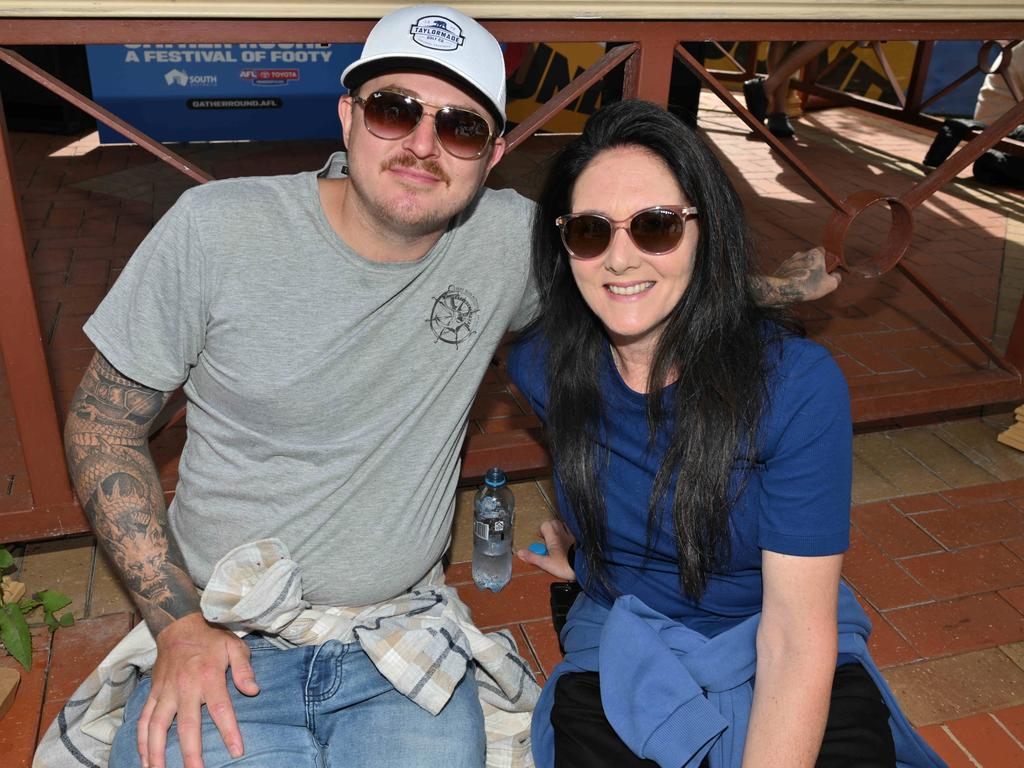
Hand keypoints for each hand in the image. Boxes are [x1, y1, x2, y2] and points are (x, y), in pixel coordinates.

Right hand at [139, 613, 259, 767]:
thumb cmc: (211, 638)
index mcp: (208, 677)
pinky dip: (142, 740)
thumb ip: (244, 669)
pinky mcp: (153, 694)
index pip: (221, 709)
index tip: (236, 751)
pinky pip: (144, 720)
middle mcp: (185, 687)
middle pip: (187, 726)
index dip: (229, 732)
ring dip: (157, 752)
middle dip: (191, 753)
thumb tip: (253, 691)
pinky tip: (145, 759)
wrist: (179, 625)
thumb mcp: (234, 646)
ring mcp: (166, 692)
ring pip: (157, 727)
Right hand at [517, 519, 576, 579]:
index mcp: (554, 537)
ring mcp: (572, 536)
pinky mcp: (579, 541)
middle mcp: (563, 533)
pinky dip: (567, 536)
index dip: (541, 530)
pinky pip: (572, 532)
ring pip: (563, 526)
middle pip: (554, 523)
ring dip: (558, 531)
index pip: (545, 524)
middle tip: (547, 540)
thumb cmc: (566, 566)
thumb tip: (520, 552)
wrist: (584, 568)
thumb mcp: (546, 564)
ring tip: (556, 542)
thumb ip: (532, 557)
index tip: (540, 539)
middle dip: (549, 529)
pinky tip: (566, 546)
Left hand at [767, 246, 840, 303]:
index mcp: (815, 253)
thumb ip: (836, 278)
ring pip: (800, 265)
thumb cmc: (807, 285)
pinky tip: (795, 286)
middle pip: (810, 258)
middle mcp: (801, 254)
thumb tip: (836, 276)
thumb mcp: (830, 284)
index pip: (822, 251)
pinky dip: (793, 277)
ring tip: (804, 285)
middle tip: (816, 279)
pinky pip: (790, 271)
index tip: (826, 269)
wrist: (782, 289)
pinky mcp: (781, 268)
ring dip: (803, 272)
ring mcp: (790, 260)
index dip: (826, 259)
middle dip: (813, 267)